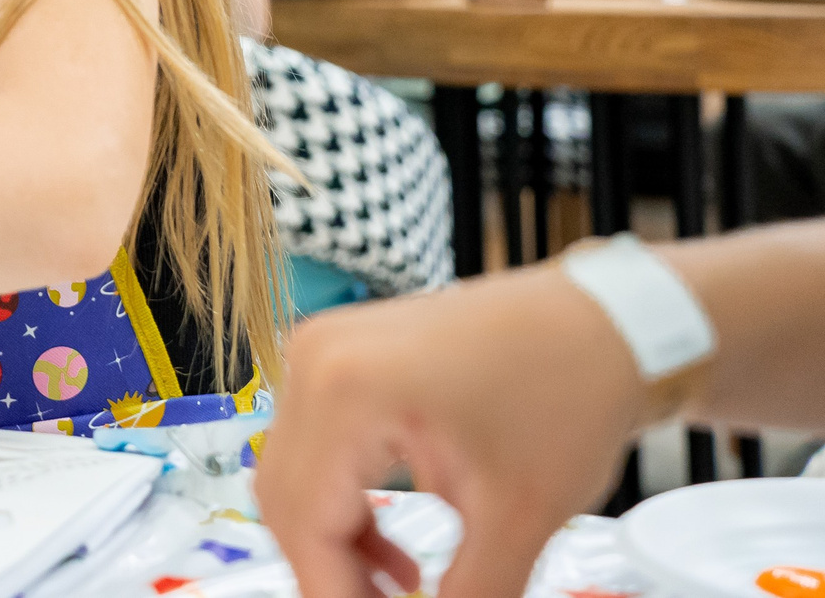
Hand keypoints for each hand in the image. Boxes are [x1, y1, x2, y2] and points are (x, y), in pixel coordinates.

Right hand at [256, 264, 645, 597]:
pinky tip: (392, 545)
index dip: (334, 595)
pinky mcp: (340, 356)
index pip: (306, 522)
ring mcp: (321, 351)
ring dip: (337, 540)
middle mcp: (314, 361)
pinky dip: (347, 502)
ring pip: (295, 476)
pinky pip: (317, 446)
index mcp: (346, 391)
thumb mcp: (519, 517)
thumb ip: (470, 596)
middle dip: (331, 572)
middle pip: (285, 499)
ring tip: (397, 590)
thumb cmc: (568, 391)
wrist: (604, 319)